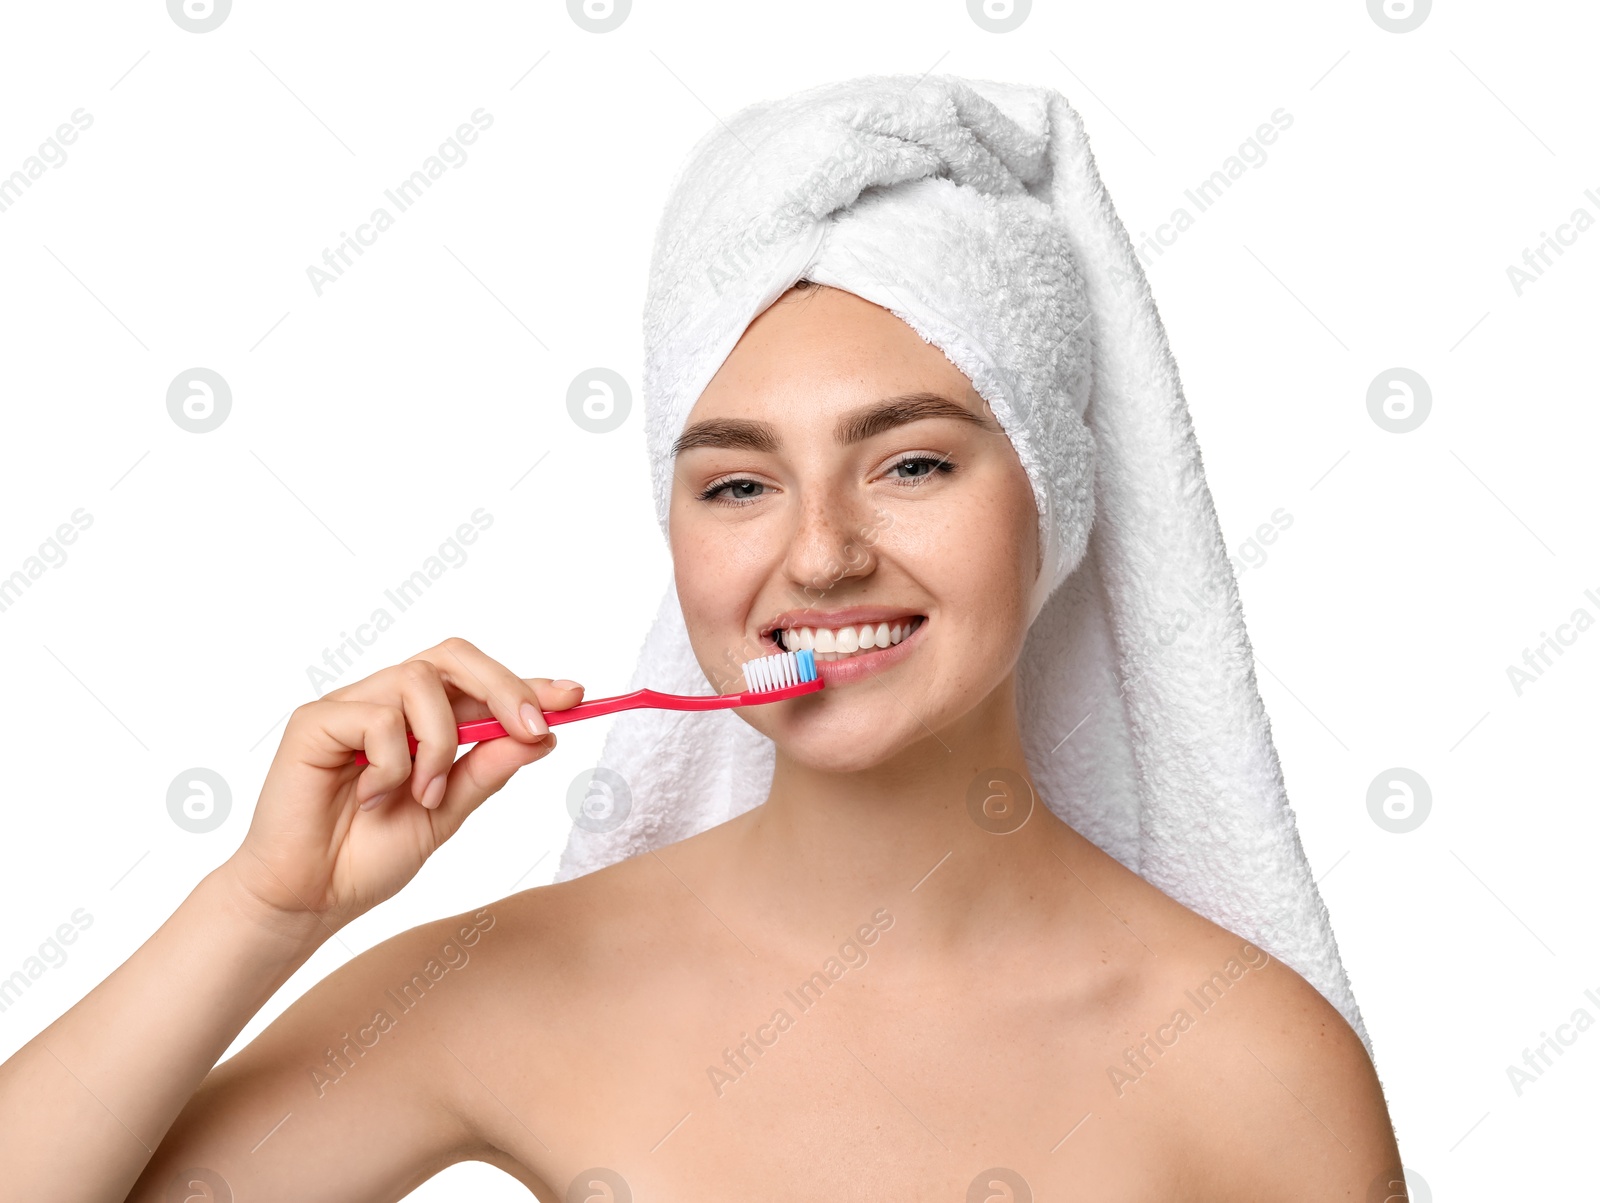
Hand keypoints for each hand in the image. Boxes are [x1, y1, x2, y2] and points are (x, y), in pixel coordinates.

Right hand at [222, 637, 582, 938]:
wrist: (308, 899)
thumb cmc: (368, 856)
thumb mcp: (448, 813)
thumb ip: (487, 771)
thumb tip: (542, 736)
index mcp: (421, 720)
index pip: (479, 683)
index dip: (528, 685)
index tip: (577, 696)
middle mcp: (386, 701)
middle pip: (453, 656)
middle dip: (504, 687)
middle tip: (533, 729)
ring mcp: (350, 705)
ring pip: (421, 682)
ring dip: (441, 744)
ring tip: (426, 795)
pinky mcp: (315, 720)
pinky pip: (378, 716)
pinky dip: (393, 762)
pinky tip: (370, 797)